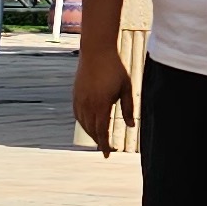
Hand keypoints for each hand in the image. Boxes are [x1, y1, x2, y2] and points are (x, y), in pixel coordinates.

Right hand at [73, 42, 135, 157]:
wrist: (96, 51)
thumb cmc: (114, 68)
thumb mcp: (126, 87)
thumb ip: (129, 108)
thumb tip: (131, 126)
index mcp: (101, 104)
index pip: (102, 131)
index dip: (105, 145)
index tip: (108, 155)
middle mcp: (88, 104)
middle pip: (91, 130)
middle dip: (99, 141)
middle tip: (106, 148)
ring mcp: (79, 99)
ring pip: (83, 124)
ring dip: (91, 133)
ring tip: (99, 138)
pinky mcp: (75, 94)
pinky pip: (77, 115)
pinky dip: (83, 123)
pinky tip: (89, 125)